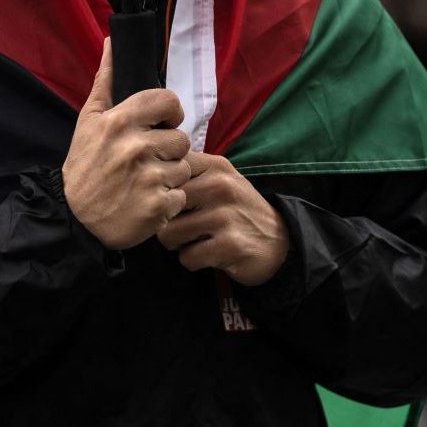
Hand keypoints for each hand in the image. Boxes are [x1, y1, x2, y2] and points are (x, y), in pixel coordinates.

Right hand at [62, 41, 191, 250]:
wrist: (75, 217)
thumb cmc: (85, 164)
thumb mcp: (89, 119)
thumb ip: (105, 80)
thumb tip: (112, 42)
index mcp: (120, 120)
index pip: (169, 102)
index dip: (170, 113)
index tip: (161, 124)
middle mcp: (136, 146)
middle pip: (181, 138)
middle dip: (168, 149)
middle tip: (148, 159)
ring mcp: (149, 178)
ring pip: (184, 168)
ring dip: (170, 176)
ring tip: (147, 181)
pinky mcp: (159, 207)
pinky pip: (182, 196)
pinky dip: (169, 201)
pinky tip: (148, 200)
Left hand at [154, 151, 289, 285]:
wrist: (279, 242)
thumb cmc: (237, 209)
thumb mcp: (220, 179)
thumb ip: (189, 173)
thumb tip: (146, 174)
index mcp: (214, 166)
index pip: (167, 170)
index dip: (159, 190)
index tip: (167, 201)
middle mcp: (220, 186)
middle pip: (162, 205)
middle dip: (164, 221)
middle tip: (179, 227)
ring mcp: (225, 216)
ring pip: (169, 234)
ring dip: (176, 244)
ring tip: (192, 241)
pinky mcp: (229, 245)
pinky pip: (187, 257)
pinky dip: (192, 261)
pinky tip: (206, 255)